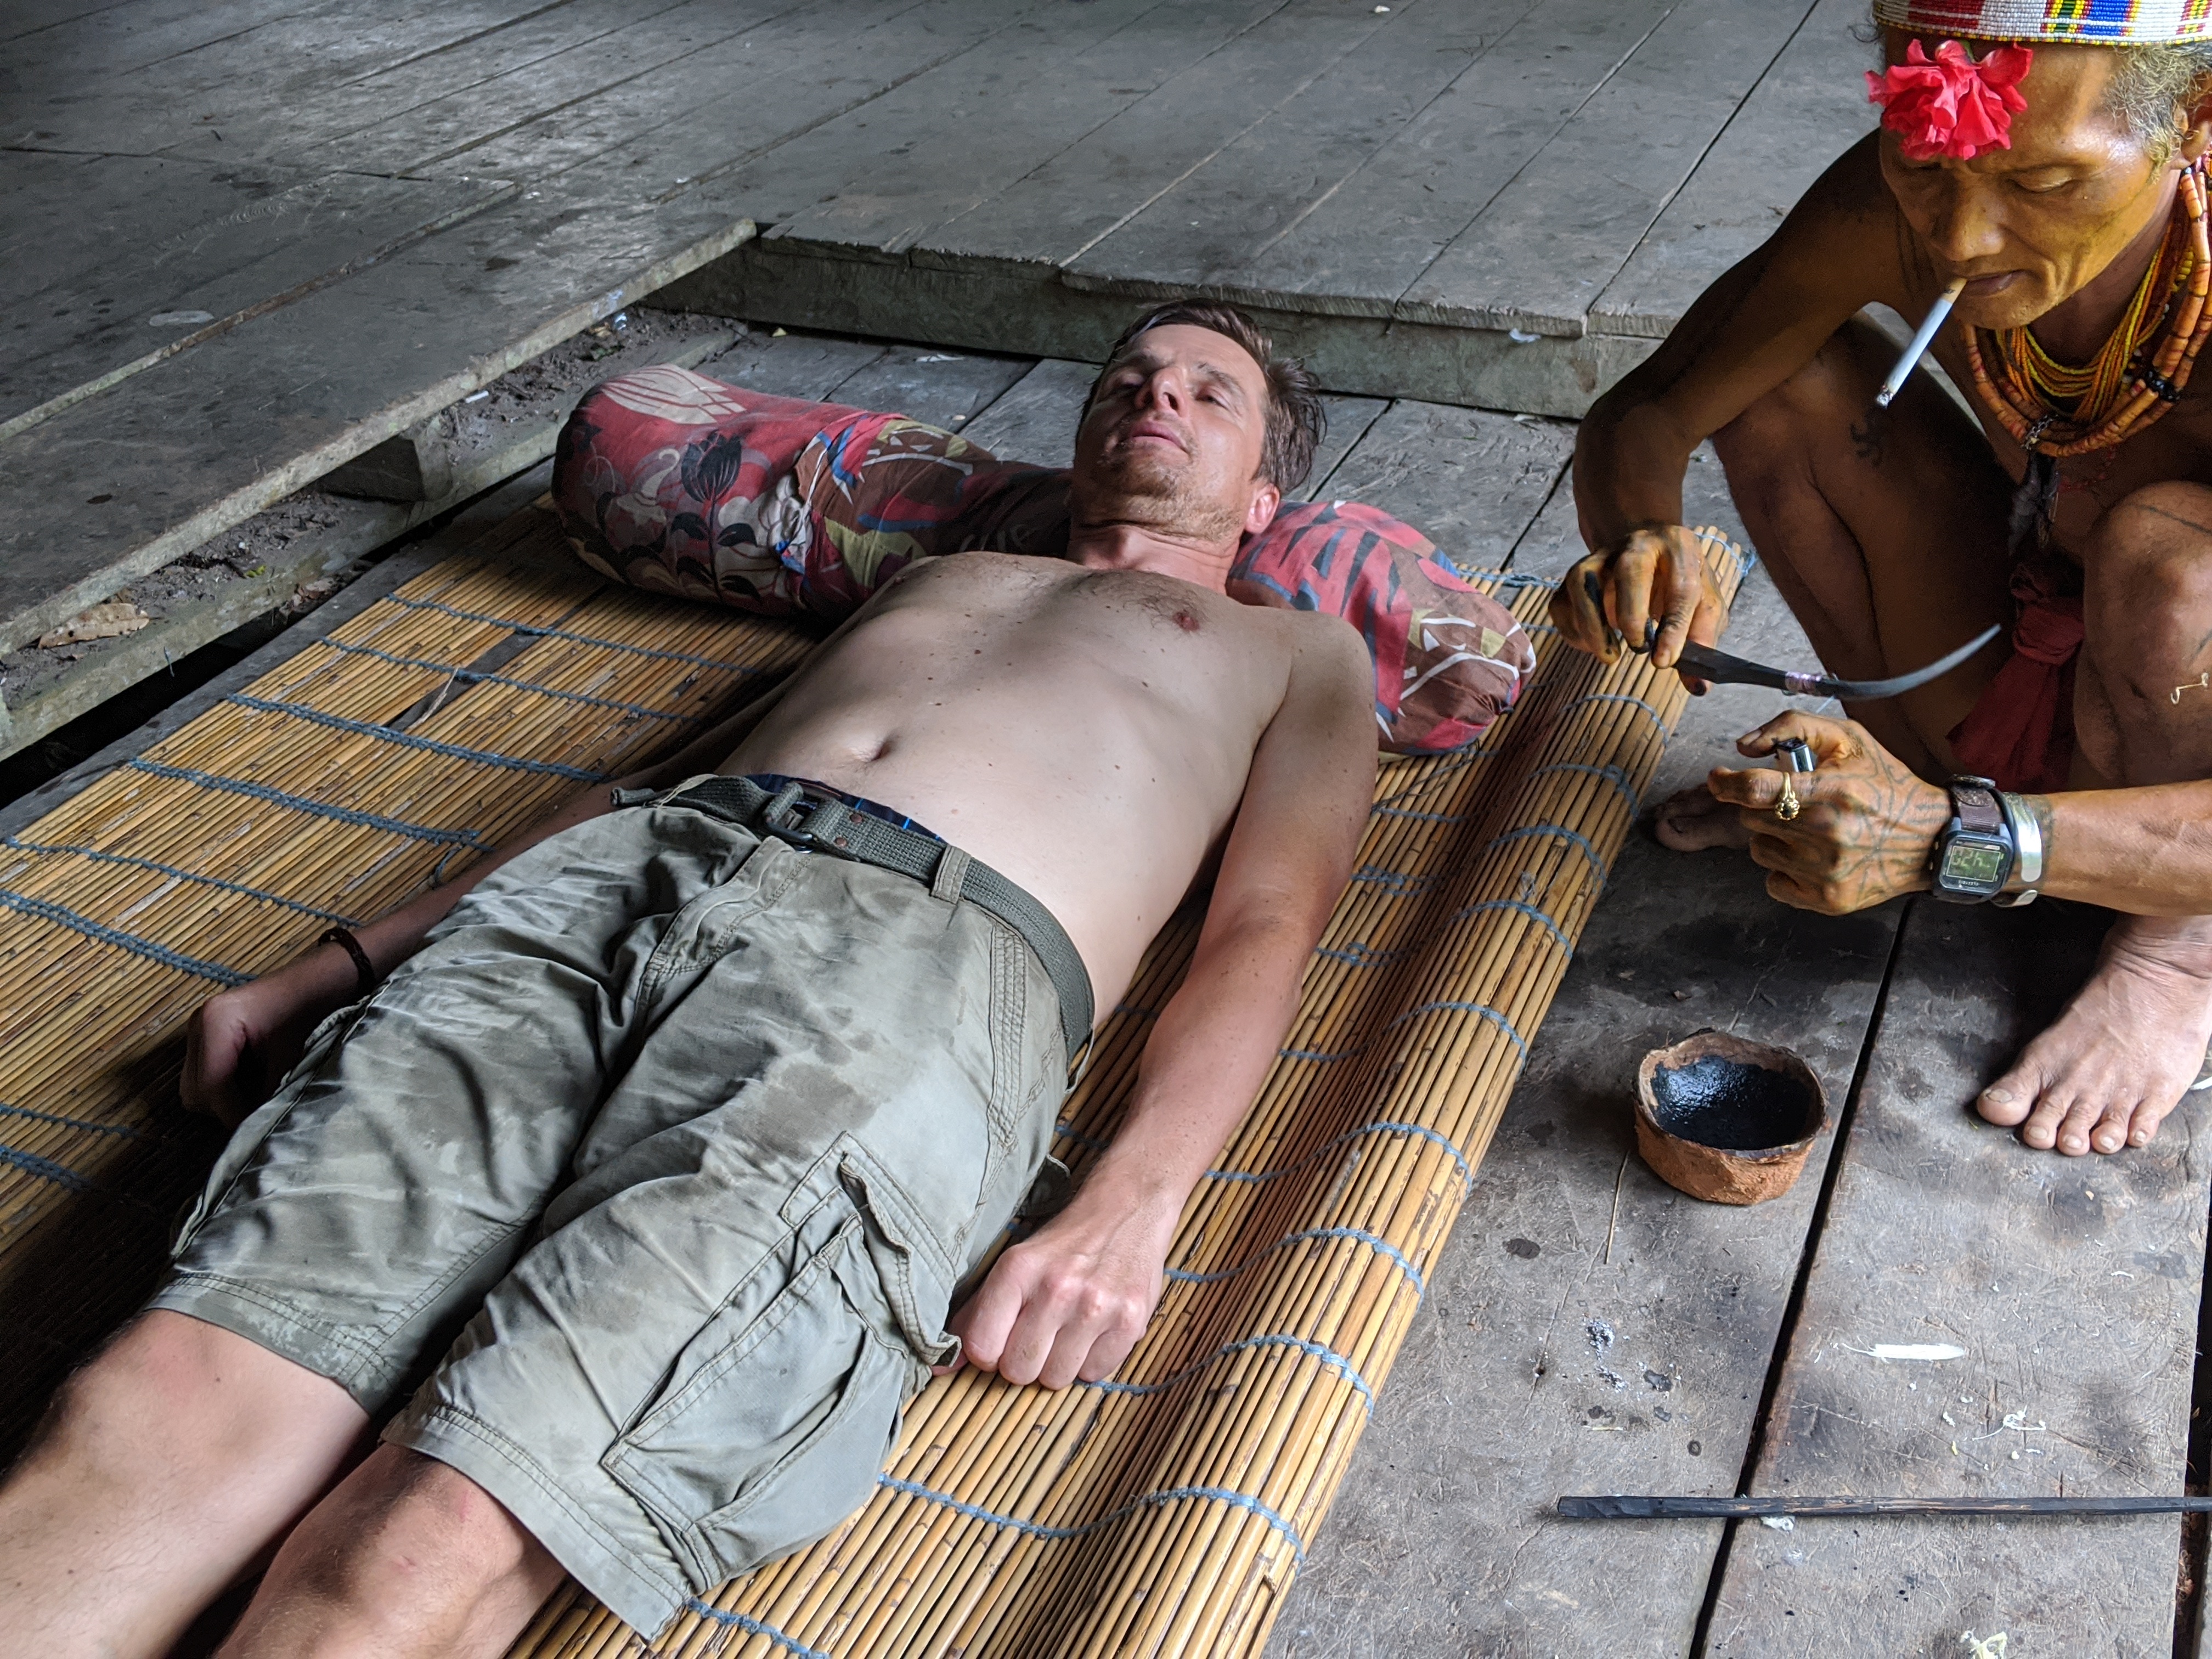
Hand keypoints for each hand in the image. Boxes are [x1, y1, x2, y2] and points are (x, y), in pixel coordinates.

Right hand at [180, 946, 359, 1127]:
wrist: (319, 982)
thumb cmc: (311, 1010)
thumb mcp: (294, 1055)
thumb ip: (272, 1093)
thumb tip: (260, 1131)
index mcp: (216, 1022)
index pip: (211, 1087)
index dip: (234, 1115)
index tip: (260, 1129)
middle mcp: (198, 1025)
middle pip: (196, 1093)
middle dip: (227, 1108)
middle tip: (263, 1110)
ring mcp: (198, 1031)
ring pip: (197, 1089)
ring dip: (227, 1100)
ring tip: (263, 1092)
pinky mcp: (206, 1038)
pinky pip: (205, 1077)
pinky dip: (227, 1088)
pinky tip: (256, 1081)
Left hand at [947, 1185, 1177, 1388]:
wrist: (1128, 1208)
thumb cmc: (1064, 1243)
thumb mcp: (1014, 1264)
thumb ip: (977, 1314)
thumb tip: (941, 1367)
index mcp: (1018, 1270)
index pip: (981, 1348)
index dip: (989, 1352)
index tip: (1002, 1338)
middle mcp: (1057, 1288)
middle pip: (1018, 1371)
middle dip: (1024, 1360)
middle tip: (1039, 1333)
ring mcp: (1097, 1306)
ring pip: (1056, 1379)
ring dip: (1058, 1363)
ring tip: (1068, 1330)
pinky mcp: (1131, 1321)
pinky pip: (1095, 1374)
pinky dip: (1091, 1361)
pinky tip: (1094, 1330)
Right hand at [1550, 526, 1728, 682]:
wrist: (1648, 548)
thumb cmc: (1678, 581)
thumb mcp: (1703, 604)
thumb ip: (1702, 642)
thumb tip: (1697, 687)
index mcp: (1679, 548)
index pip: (1682, 588)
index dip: (1674, 628)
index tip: (1664, 662)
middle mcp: (1638, 544)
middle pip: (1629, 570)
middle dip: (1632, 616)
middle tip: (1638, 648)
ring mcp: (1601, 556)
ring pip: (1582, 582)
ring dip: (1592, 625)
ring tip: (1610, 656)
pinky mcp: (1575, 573)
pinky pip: (1561, 601)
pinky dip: (1573, 630)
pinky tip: (1592, 645)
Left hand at [1710, 712, 1951, 913]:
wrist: (1932, 839)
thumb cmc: (1886, 785)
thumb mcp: (1849, 739)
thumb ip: (1793, 728)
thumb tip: (1744, 747)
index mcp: (1832, 790)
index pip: (1756, 789)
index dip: (1726, 783)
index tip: (1719, 779)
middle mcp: (1828, 833)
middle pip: (1751, 818)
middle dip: (1763, 807)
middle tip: (1794, 803)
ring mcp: (1826, 871)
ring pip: (1759, 849)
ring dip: (1773, 837)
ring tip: (1808, 830)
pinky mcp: (1827, 900)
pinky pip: (1773, 882)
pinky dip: (1785, 870)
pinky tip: (1811, 857)